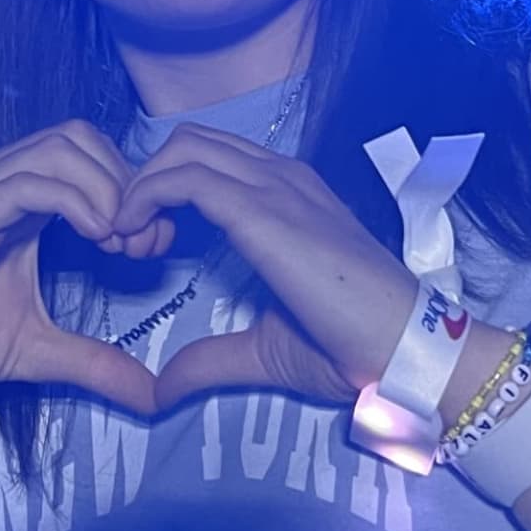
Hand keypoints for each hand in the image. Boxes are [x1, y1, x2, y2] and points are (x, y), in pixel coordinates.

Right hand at [0, 123, 164, 413]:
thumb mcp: (36, 351)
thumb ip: (94, 364)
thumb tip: (154, 396)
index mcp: (22, 202)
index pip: (92, 159)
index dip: (133, 192)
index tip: (151, 247)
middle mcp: (2, 183)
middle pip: (82, 137)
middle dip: (125, 183)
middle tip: (139, 244)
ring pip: (59, 147)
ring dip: (105, 188)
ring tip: (118, 242)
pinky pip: (24, 183)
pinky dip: (72, 199)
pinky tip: (95, 236)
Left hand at [116, 124, 416, 411]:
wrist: (401, 347)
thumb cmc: (350, 347)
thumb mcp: (266, 349)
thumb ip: (211, 358)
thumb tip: (162, 388)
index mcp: (288, 194)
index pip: (210, 158)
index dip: (166, 190)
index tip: (147, 243)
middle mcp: (280, 176)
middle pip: (189, 142)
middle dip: (147, 179)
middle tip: (130, 237)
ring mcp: (273, 188)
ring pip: (182, 150)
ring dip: (141, 187)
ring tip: (129, 240)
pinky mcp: (262, 211)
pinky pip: (185, 178)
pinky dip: (146, 197)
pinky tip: (135, 236)